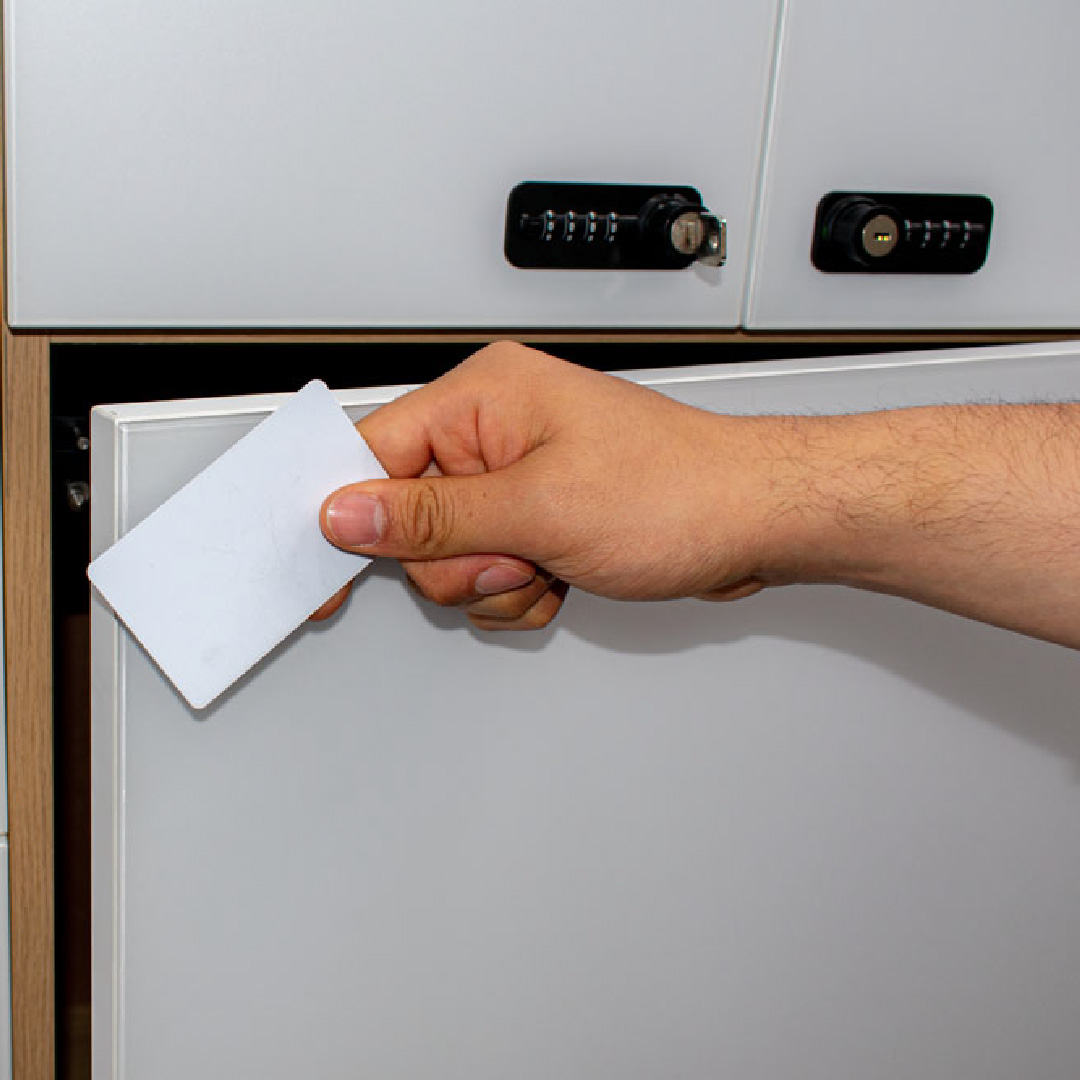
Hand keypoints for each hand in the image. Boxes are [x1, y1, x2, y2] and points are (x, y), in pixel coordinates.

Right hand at [315, 342, 791, 628]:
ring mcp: (521, 477)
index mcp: (486, 397)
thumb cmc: (679, 489)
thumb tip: (349, 512)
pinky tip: (563, 574)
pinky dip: (520, 590)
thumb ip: (433, 517)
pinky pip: (492, 570)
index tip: (322, 564)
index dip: (346, 511)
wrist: (754, 519)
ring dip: (496, 580)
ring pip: (452, 555)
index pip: (375, 451)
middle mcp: (497, 430)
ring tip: (552, 559)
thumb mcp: (540, 509)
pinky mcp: (541, 515)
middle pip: (411, 516)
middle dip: (459, 558)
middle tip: (512, 552)